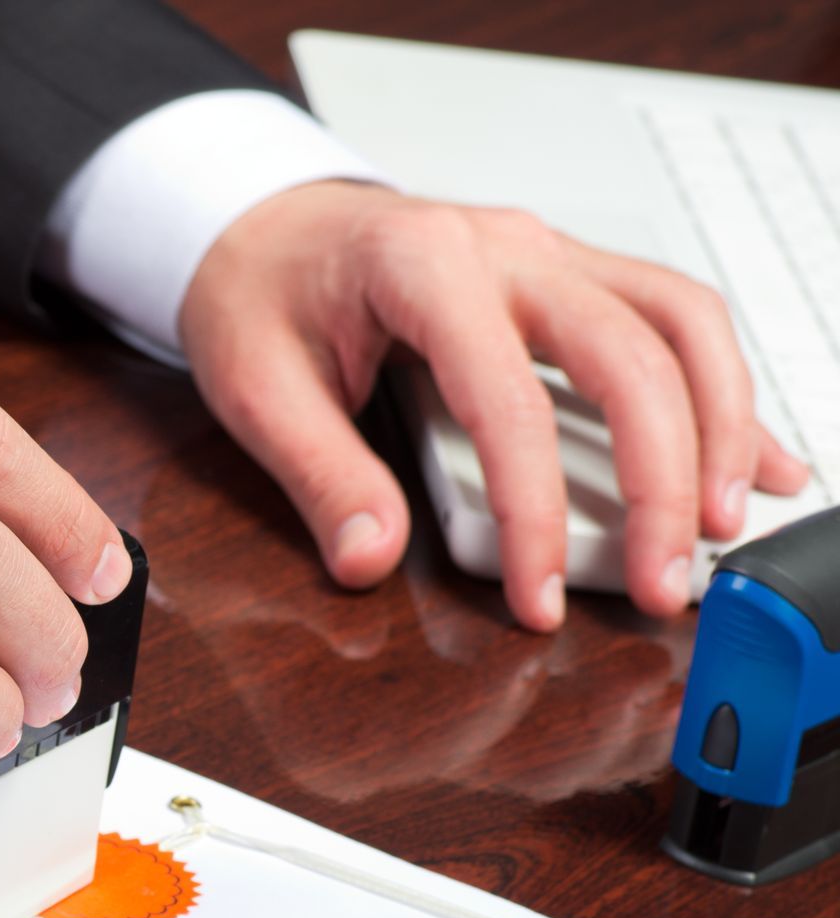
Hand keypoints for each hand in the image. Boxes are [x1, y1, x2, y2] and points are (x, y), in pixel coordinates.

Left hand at [180, 180, 808, 629]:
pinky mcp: (569, 275)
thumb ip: (318, 473)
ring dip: (719, 424)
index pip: (506, 400)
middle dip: (662, 479)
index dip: (534, 513)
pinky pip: (672, 321)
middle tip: (661, 581)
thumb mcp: (255, 388)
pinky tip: (757, 459)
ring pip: (679, 322)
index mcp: (423, 266)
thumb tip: (370, 558)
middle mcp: (506, 247)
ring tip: (721, 523)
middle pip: (630, 354)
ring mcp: (548, 253)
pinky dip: (724, 392)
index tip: (537, 600)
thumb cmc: (259, 292)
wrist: (261, 223)